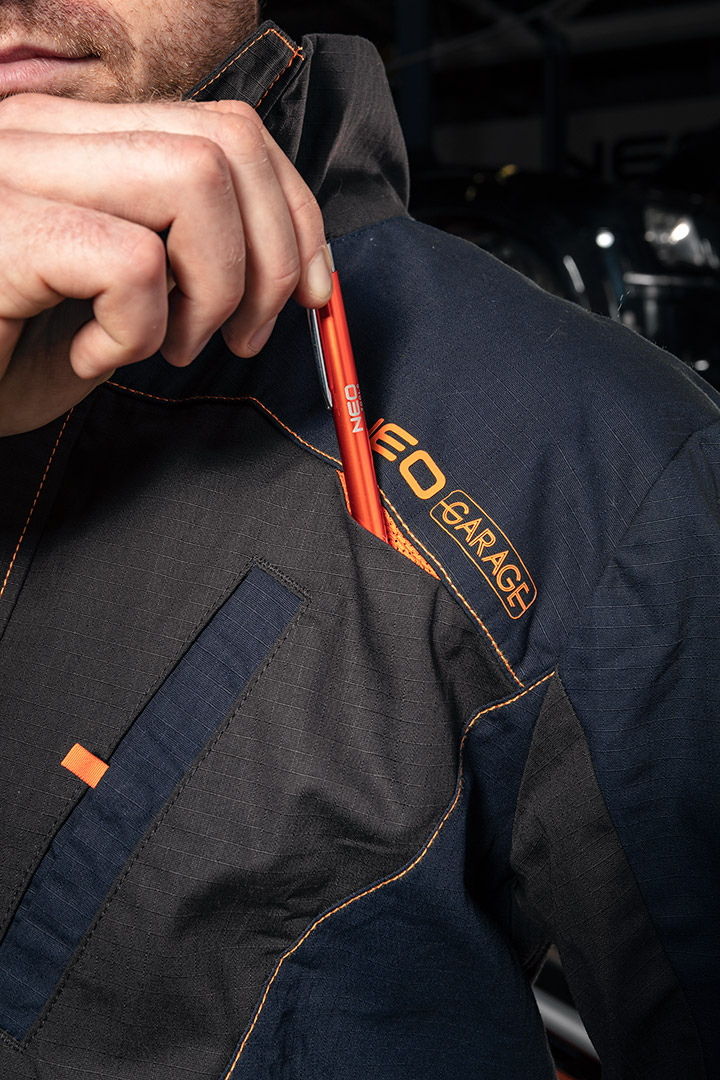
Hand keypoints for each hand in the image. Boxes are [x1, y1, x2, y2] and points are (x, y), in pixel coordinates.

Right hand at [0, 94, 331, 435]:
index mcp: (79, 140)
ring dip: (211, 287)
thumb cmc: (3, 351)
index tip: (308, 295)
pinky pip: (131, 263)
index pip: (230, 129)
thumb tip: (294, 270)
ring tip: (166, 344)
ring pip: (193, 179)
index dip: (296, 215)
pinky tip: (92, 355)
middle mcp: (45, 133)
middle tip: (236, 335)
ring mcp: (17, 172)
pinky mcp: (0, 232)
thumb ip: (186, 257)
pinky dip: (138, 330)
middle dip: (274, 257)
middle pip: (228, 143)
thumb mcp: (113, 298)